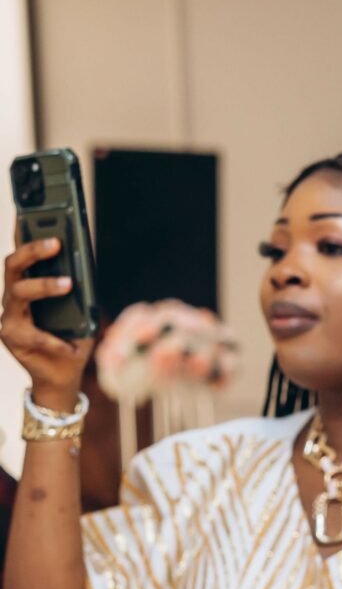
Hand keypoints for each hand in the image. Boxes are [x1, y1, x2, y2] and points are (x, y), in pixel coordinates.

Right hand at [1, 235, 94, 402]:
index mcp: (28, 285)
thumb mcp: (81, 311)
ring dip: (44, 286)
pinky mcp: (12, 338)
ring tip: (68, 284)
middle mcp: (13, 296)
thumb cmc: (73, 338)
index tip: (32, 211)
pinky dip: (56, 342)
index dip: (22, 231)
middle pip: (13, 265)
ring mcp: (9, 316)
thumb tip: (84, 269)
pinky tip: (71, 347)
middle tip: (56, 243)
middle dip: (32, 250)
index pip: (23, 253)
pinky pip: (34, 335)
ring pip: (18, 291)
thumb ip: (79, 292)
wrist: (63, 376)